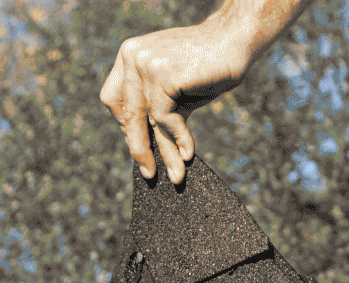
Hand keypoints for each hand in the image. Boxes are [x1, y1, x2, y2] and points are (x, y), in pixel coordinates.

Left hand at [99, 23, 246, 184]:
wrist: (234, 41)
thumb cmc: (209, 66)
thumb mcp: (177, 91)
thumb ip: (160, 110)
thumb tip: (151, 149)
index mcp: (129, 56)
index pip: (114, 99)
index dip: (126, 125)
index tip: (140, 145)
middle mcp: (132, 56)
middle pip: (127, 113)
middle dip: (139, 147)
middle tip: (149, 172)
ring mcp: (145, 63)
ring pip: (147, 119)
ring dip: (164, 152)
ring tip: (176, 175)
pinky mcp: (162, 74)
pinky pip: (164, 117)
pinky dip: (178, 138)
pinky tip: (189, 153)